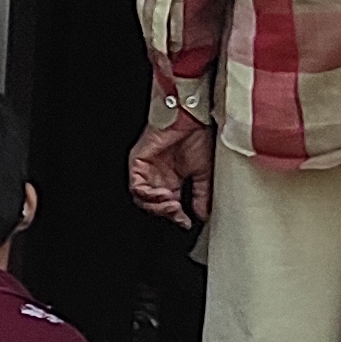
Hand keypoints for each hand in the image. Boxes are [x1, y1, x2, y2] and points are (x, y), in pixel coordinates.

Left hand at [128, 110, 214, 231]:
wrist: (192, 119)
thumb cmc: (199, 138)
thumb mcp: (205, 173)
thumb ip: (202, 195)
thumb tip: (203, 215)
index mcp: (172, 180)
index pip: (169, 205)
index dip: (176, 216)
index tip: (186, 222)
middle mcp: (158, 176)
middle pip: (154, 205)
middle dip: (166, 213)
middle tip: (179, 214)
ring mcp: (147, 170)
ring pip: (142, 199)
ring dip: (157, 206)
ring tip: (172, 205)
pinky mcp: (138, 162)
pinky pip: (136, 186)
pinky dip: (148, 195)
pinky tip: (163, 194)